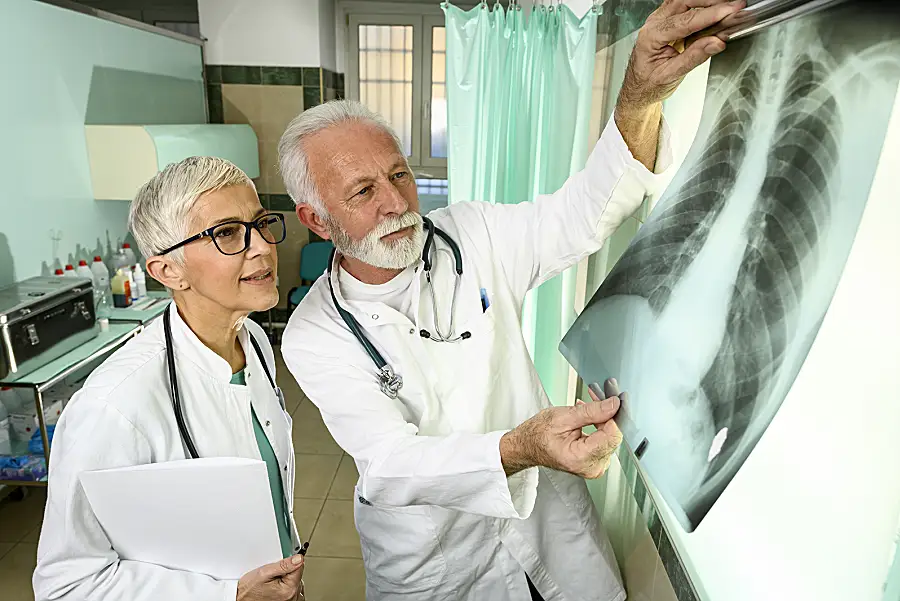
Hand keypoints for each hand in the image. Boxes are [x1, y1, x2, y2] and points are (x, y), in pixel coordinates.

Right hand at [237, 556, 304, 600]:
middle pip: (298, 575)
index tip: (282, 562)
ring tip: (273, 581)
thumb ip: (283, 565)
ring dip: (289, 579)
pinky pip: (294, 591)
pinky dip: (288, 587)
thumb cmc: (249, 591)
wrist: (240, 599)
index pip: (299, 566)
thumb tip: (298, 559)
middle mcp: (292, 597)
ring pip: (297, 583)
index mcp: (289, 589)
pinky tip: (278, 587)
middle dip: (288, 571)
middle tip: (273, 574)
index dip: (290, 561)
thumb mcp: (263, 573)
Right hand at [500, 393, 622, 478]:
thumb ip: (591, 412)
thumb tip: (614, 405)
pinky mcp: (597, 460)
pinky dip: (600, 422)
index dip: (618, 413)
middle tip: (601, 391)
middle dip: (609, 410)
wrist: (528, 445)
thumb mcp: (563, 417)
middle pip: (613, 434)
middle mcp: (592, 466)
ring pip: (611, 434)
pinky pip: (606, 438)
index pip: (613, 435)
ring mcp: (595, 465)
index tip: (619, 396)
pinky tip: (591, 411)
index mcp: (581, 458)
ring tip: (593, 397)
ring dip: (604, 414)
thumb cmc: (538, 435)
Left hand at [617, 0, 745, 115]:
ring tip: (729, 10)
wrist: (638, 88)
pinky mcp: (668, 20)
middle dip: (712, 3)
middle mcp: (654, 23)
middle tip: (734, 7)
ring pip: (687, 1)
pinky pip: (687, 7)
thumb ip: (694, 57)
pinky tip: (716, 14)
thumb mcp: (671, 75)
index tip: (731, 10)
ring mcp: (660, 20)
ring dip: (708, 3)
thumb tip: (716, 42)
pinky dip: (703, 8)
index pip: (686, 20)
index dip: (711, 14)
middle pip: (686, 1)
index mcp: (651, 36)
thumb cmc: (648, 84)